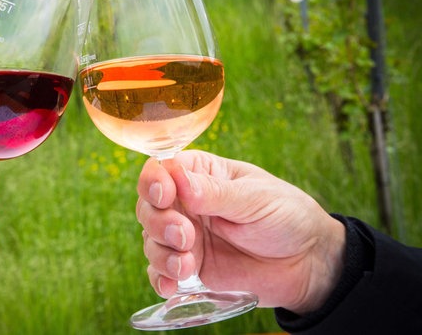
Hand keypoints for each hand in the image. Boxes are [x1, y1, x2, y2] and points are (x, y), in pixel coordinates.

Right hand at [136, 150, 344, 314]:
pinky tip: (171, 285)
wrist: (308, 263)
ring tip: (187, 265)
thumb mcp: (256, 198)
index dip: (154, 181)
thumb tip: (179, 182)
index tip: (165, 196)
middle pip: (148, 206)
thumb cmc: (286, 216)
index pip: (161, 169)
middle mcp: (185, 202)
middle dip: (159, 222)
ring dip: (161, 253)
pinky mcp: (189, 266)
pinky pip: (160, 272)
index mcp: (200, 173)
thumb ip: (217, 194)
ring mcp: (185, 236)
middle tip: (185, 235)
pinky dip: (160, 278)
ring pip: (151, 240)